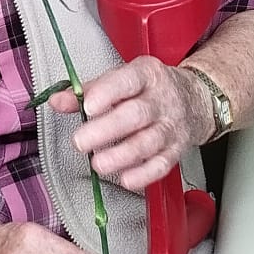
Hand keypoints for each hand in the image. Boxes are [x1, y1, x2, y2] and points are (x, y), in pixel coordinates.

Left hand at [47, 57, 211, 191]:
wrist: (195, 99)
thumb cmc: (150, 89)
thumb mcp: (122, 79)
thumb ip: (88, 91)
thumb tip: (58, 101)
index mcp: (146, 75)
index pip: (127, 81)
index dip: (107, 94)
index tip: (88, 107)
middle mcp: (161, 100)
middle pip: (136, 115)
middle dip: (106, 130)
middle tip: (81, 141)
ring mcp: (170, 126)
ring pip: (148, 142)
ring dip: (121, 156)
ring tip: (98, 164)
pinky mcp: (176, 150)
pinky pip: (162, 165)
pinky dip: (143, 175)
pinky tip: (125, 179)